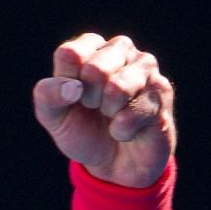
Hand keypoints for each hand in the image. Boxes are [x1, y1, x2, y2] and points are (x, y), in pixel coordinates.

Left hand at [32, 33, 176, 187]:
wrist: (114, 162)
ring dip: (107, 112)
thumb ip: (47, 96)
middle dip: (89, 100)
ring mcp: (146, 69)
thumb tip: (70, 88)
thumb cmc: (82, 129)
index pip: (70, 55)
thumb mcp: (53, 116)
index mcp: (91, 46)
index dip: (66, 85)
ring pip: (117, 88)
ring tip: (111, 114)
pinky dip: (121, 130)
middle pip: (93, 70)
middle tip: (95, 107)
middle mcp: (121, 49)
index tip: (73, 96)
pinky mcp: (162, 92)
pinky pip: (132, 113)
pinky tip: (126, 129)